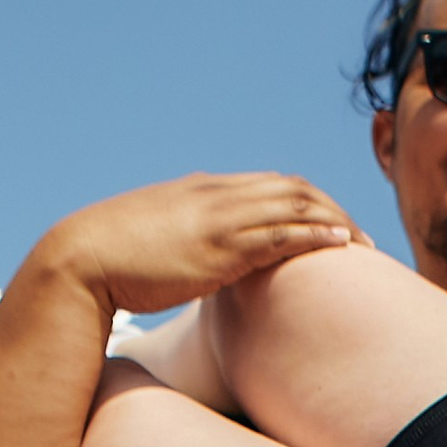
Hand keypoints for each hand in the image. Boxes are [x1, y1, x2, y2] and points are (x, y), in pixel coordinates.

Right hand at [42, 174, 361, 319]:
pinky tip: (341, 244)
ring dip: (336, 220)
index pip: (270, 183)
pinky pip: (281, 232)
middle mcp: (217, 195)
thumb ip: (185, 242)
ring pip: (295, 204)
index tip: (332, 224)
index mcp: (203, 190)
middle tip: (362, 237)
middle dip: (333, 208)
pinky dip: (316, 234)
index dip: (308, 201)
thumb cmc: (113, 260)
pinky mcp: (220, 247)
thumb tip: (196, 263)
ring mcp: (219, 218)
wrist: (81, 260)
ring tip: (365, 244)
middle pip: (292, 187)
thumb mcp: (157, 241)